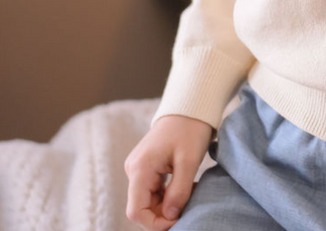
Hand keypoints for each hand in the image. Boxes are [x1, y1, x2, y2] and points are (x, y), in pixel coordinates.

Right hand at [124, 113, 214, 229]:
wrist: (190, 106)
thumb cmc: (190, 129)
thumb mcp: (189, 161)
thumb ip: (179, 191)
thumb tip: (170, 217)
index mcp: (140, 168)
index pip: (136, 211)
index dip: (155, 223)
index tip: (178, 220)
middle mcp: (134, 170)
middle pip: (142, 207)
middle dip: (164, 214)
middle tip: (189, 206)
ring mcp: (139, 168)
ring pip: (149, 200)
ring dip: (168, 205)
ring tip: (191, 194)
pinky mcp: (147, 167)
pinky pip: (154, 190)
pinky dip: (169, 195)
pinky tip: (186, 188)